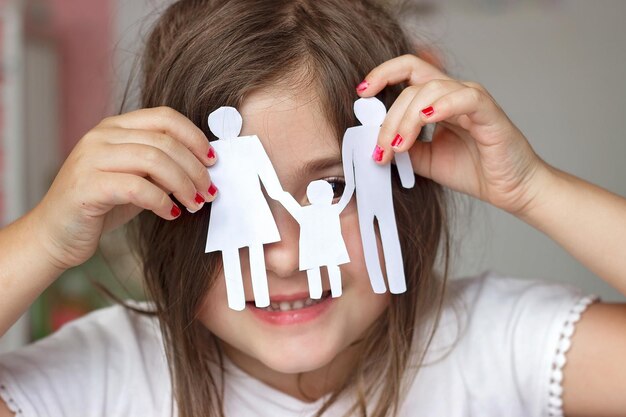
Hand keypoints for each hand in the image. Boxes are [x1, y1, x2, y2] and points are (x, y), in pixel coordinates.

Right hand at [33, 106, 217, 271]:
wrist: (55, 234)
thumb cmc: (101, 205)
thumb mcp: (136, 178)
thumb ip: (160, 166)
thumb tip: (203, 165)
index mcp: (115, 127)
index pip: (164, 117)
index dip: (194, 137)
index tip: (213, 160)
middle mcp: (101, 136)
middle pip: (164, 141)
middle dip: (195, 168)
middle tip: (209, 191)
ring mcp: (90, 158)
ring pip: (154, 161)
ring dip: (183, 184)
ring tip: (195, 203)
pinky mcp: (87, 186)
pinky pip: (137, 187)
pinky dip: (161, 202)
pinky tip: (171, 214)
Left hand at [358, 54, 548, 215]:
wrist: (511, 190)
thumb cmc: (474, 171)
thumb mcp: (425, 160)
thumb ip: (403, 147)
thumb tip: (374, 142)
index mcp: (439, 101)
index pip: (408, 72)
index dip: (383, 74)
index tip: (361, 93)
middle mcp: (454, 94)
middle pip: (412, 86)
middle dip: (389, 118)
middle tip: (381, 148)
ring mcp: (472, 101)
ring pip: (431, 90)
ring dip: (407, 118)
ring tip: (400, 146)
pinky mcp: (489, 114)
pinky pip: (465, 98)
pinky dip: (443, 105)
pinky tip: (427, 119)